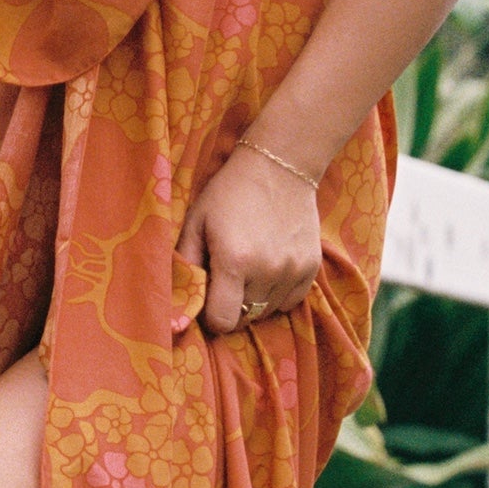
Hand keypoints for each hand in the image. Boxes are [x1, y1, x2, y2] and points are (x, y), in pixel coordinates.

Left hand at [176, 142, 322, 336]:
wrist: (280, 166)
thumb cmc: (229, 193)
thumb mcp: (196, 222)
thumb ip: (184, 264)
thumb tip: (176, 305)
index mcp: (234, 261)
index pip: (223, 321)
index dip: (211, 316)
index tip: (209, 297)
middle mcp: (267, 271)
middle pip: (244, 318)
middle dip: (231, 306)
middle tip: (227, 277)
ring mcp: (293, 271)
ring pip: (268, 312)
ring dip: (255, 300)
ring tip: (249, 268)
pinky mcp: (311, 268)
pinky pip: (291, 302)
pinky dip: (277, 294)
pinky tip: (269, 267)